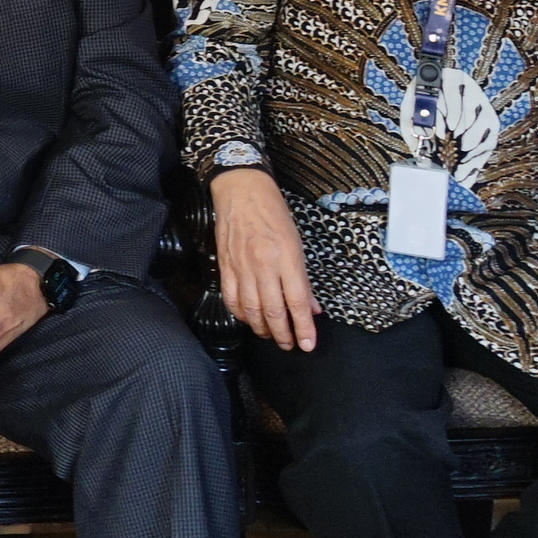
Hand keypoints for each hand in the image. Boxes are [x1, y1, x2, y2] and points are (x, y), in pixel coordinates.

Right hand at [208, 169, 320, 352]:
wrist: (242, 191)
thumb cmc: (273, 213)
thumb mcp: (297, 243)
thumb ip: (303, 278)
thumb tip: (312, 307)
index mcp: (286, 258)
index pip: (297, 302)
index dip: (304, 327)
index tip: (308, 344)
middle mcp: (264, 266)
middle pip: (274, 311)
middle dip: (284, 334)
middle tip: (291, 346)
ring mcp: (242, 267)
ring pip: (252, 310)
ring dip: (263, 329)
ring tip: (272, 337)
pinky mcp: (226, 266)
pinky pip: (232, 299)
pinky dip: (241, 315)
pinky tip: (249, 320)